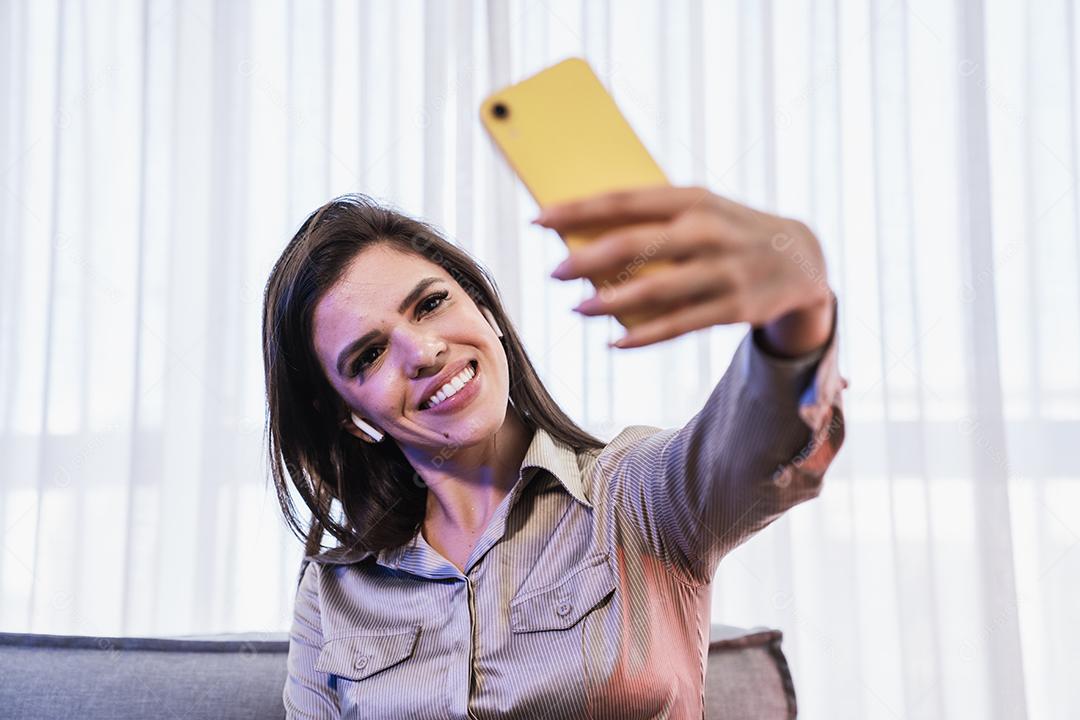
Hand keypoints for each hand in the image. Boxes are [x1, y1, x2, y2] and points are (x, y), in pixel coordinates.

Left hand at [534, 185, 834, 353]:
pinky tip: (615, 343)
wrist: (801, 259)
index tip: (540, 217)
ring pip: (655, 290)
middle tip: (553, 272)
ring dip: (610, 303)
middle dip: (586, 259)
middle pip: (634, 245)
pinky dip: (644, 337)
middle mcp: (708, 232)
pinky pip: (680, 325)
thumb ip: (651, 218)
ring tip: (579, 308)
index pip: (625, 200)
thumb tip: (584, 233)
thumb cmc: (728, 230)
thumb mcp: (699, 209)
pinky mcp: (734, 309)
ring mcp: (723, 272)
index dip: (578, 209)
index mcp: (694, 198)